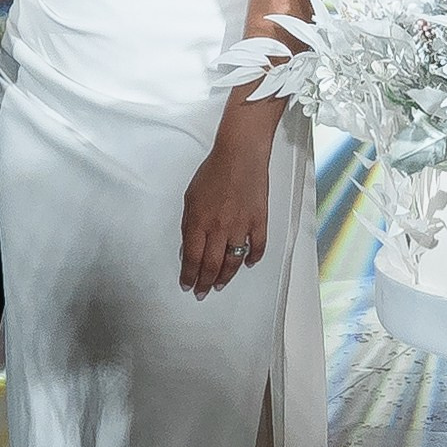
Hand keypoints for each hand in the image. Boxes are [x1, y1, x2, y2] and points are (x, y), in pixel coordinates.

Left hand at [180, 139, 267, 299]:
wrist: (240, 155)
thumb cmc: (213, 172)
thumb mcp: (190, 198)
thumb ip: (188, 225)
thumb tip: (187, 248)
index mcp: (199, 222)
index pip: (192, 258)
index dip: (188, 276)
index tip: (187, 285)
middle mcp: (219, 228)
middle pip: (211, 265)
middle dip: (204, 283)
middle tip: (202, 292)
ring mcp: (241, 226)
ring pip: (233, 262)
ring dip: (225, 277)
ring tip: (220, 284)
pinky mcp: (259, 221)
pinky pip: (257, 247)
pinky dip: (253, 258)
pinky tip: (248, 264)